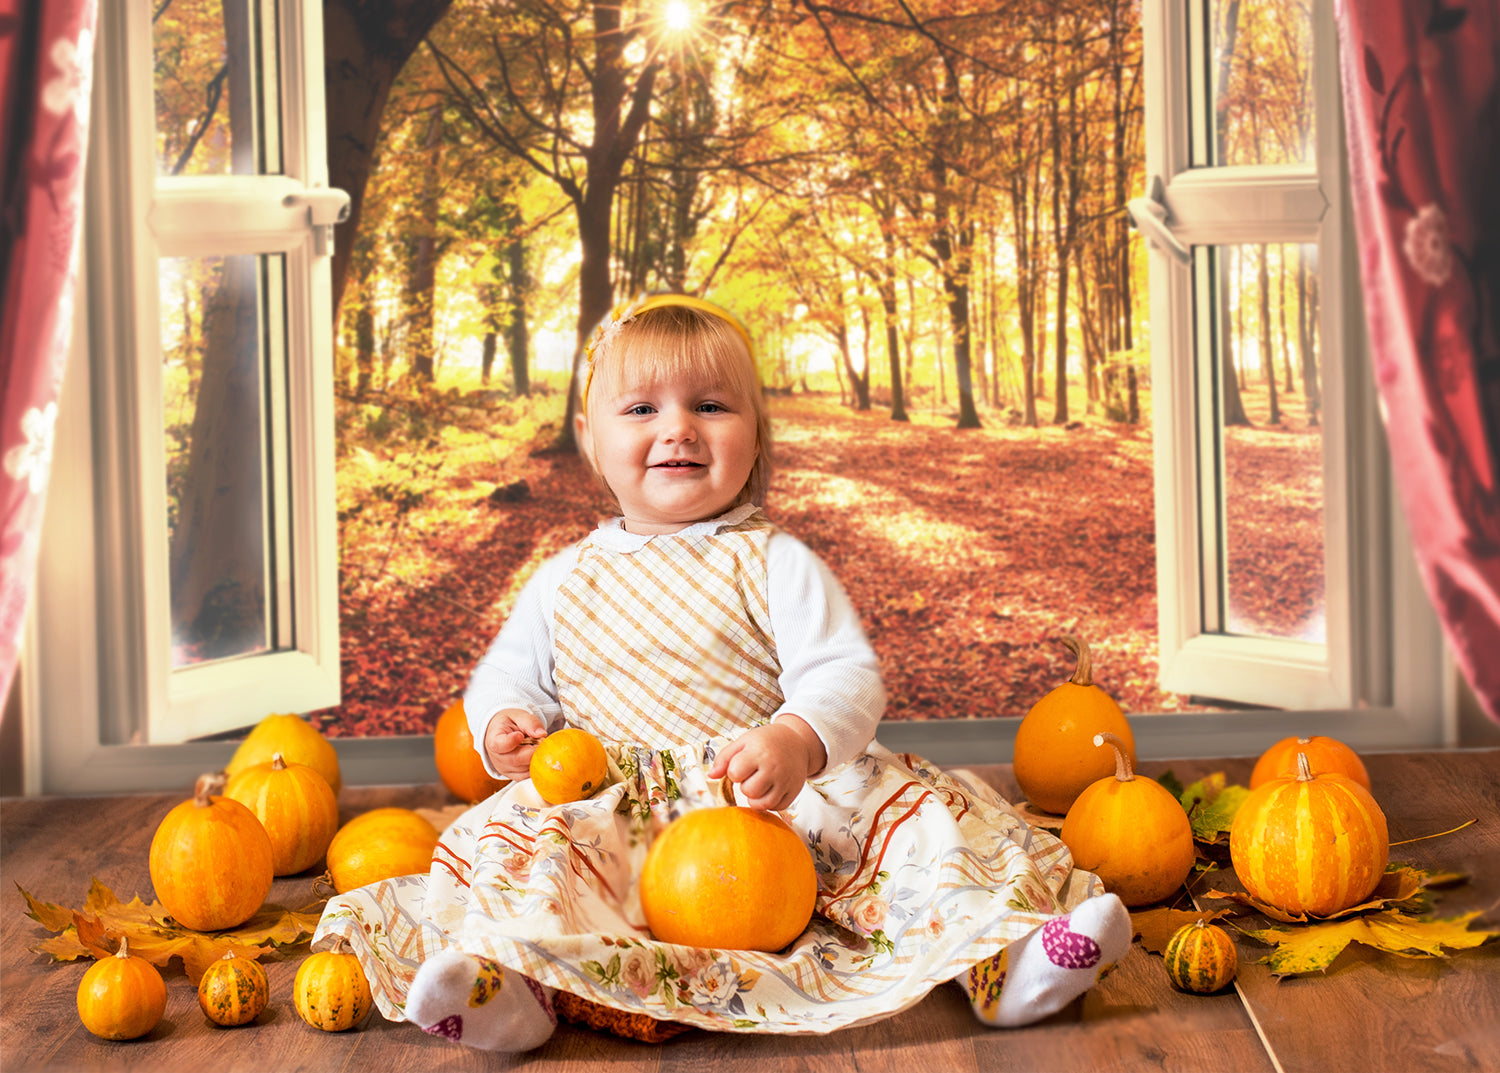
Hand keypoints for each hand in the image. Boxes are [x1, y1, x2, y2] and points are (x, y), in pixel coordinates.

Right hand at [483, 708, 548, 779]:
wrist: (500, 733)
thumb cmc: (508, 724)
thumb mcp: (517, 716)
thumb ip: (530, 722)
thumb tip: (541, 734)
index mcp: (494, 740)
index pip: (500, 745)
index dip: (511, 741)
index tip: (520, 735)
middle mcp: (497, 758)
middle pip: (517, 759)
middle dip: (533, 750)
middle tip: (541, 740)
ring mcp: (505, 769)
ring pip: (526, 768)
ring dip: (536, 757)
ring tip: (535, 746)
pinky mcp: (514, 776)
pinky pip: (529, 775)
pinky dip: (536, 765)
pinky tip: (535, 755)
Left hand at [707, 716, 826, 810]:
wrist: (797, 742)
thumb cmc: (766, 741)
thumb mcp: (743, 741)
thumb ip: (724, 758)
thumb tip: (711, 776)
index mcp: (759, 752)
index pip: (735, 773)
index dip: (734, 771)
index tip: (742, 764)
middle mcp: (774, 768)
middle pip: (748, 791)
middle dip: (745, 785)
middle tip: (752, 774)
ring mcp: (786, 781)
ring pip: (762, 804)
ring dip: (755, 797)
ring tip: (758, 783)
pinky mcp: (794, 792)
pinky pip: (776, 807)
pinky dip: (769, 802)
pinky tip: (769, 789)